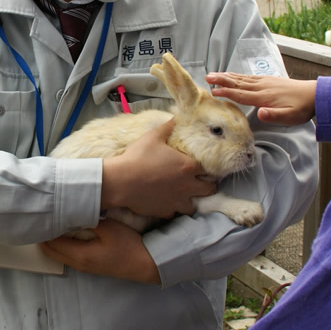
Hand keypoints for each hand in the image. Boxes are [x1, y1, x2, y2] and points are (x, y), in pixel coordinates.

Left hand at [41, 220, 159, 283]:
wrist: (145, 264)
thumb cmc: (128, 246)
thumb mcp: (109, 228)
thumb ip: (88, 220)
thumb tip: (71, 212)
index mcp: (80, 255)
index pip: (52, 242)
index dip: (44, 229)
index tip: (42, 214)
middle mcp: (78, 264)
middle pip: (50, 252)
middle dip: (43, 236)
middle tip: (42, 218)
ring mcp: (84, 267)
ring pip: (58, 255)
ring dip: (52, 241)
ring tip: (52, 223)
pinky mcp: (90, 266)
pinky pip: (67, 255)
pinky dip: (61, 245)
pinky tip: (66, 233)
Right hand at [100, 118, 216, 218]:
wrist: (121, 181)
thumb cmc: (137, 157)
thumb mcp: (153, 137)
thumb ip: (168, 127)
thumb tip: (178, 116)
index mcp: (187, 166)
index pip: (209, 169)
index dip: (207, 167)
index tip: (203, 167)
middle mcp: (187, 186)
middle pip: (209, 189)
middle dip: (207, 185)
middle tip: (200, 182)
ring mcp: (177, 201)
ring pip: (194, 205)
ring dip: (191, 200)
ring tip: (184, 194)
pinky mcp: (165, 211)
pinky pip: (174, 212)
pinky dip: (173, 208)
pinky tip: (166, 201)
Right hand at [206, 73, 316, 125]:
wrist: (314, 94)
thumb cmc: (301, 108)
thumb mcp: (289, 116)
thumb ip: (274, 115)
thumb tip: (260, 113)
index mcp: (264, 97)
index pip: (241, 94)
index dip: (227, 92)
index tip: (214, 91)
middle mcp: (262, 87)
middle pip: (238, 83)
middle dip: (222, 80)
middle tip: (207, 77)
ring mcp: (265, 82)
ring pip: (241, 79)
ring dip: (227, 76)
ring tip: (214, 75)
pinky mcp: (268, 80)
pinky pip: (248, 77)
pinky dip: (238, 76)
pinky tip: (233, 75)